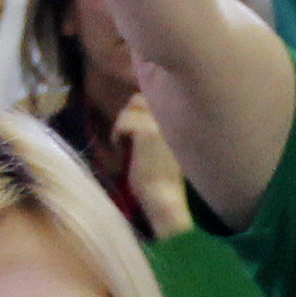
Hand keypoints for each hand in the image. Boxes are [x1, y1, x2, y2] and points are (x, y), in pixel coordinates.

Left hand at [109, 97, 188, 224]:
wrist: (164, 198)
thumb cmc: (160, 180)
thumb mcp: (159, 147)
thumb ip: (151, 129)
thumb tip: (133, 114)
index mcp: (178, 122)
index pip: (152, 100)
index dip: (137, 111)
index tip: (131, 131)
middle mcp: (173, 118)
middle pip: (140, 98)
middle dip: (129, 114)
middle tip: (126, 137)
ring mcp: (161, 123)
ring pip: (132, 106)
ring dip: (123, 123)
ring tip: (124, 144)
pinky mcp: (148, 132)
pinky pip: (124, 121)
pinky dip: (118, 134)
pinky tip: (120, 148)